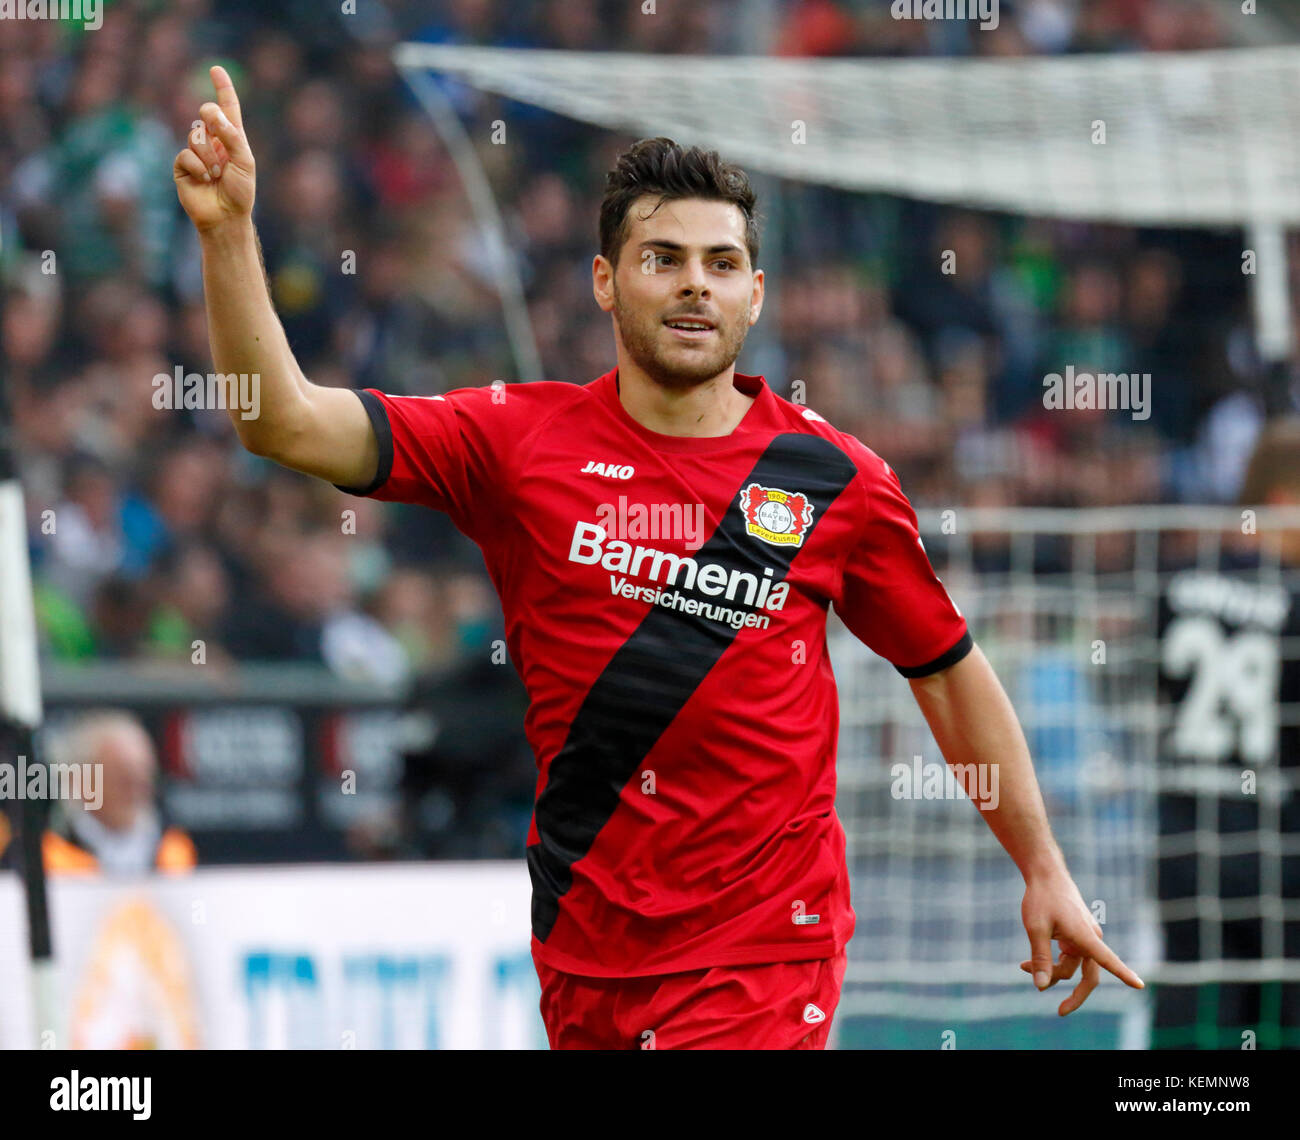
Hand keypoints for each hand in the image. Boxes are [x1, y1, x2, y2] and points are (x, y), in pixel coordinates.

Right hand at [173, 65, 255, 231]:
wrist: (226, 217)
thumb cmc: (240, 191)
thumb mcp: (244, 161)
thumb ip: (231, 136)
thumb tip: (211, 114)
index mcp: (232, 139)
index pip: (227, 108)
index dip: (222, 88)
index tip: (216, 69)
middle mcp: (213, 142)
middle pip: (206, 113)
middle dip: (211, 118)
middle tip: (217, 133)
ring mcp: (196, 152)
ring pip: (195, 135)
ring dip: (208, 156)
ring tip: (217, 175)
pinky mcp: (182, 166)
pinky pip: (185, 154)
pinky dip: (198, 167)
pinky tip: (205, 180)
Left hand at [1019, 869, 1143, 1015]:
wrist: (1044, 874)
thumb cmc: (1041, 898)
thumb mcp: (1036, 929)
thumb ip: (1039, 958)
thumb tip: (1041, 987)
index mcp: (1086, 936)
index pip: (1108, 960)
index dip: (1124, 974)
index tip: (1140, 985)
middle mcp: (1090, 939)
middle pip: (1089, 976)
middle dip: (1075, 994)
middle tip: (1061, 1012)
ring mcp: (1084, 938)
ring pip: (1072, 966)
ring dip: (1051, 971)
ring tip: (1022, 966)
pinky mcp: (1075, 936)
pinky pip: (1067, 957)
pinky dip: (1051, 961)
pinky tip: (1027, 963)